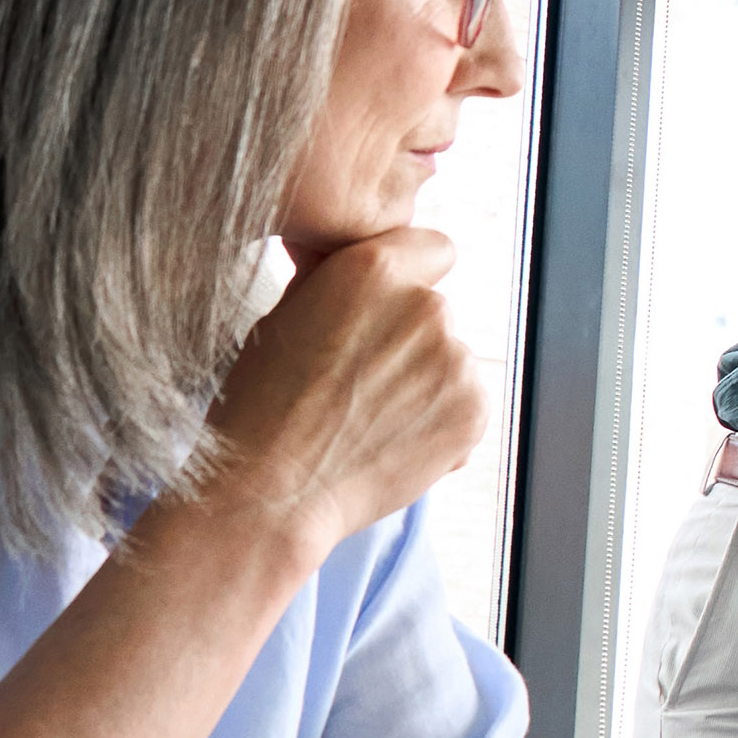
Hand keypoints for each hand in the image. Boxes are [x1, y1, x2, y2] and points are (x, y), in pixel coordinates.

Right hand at [196, 229, 484, 555]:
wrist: (272, 489)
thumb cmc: (263, 404)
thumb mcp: (286, 316)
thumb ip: (335, 279)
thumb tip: (348, 254)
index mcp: (374, 269)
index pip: (434, 248)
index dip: (412, 277)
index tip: (388, 308)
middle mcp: (426, 305)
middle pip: (437, 311)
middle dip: (409, 339)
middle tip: (359, 381)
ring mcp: (456, 359)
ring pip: (451, 360)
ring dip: (426, 382)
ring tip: (369, 418)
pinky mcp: (475, 408)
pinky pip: (466, 403)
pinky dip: (441, 421)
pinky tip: (391, 441)